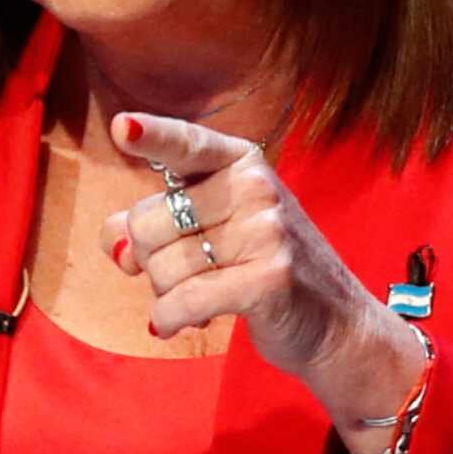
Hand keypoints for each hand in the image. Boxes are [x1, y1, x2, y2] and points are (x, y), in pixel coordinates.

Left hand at [95, 112, 426, 444]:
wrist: (337, 325)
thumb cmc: (263, 268)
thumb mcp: (216, 230)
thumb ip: (157, 223)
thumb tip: (114, 244)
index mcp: (242, 164)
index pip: (187, 145)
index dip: (151, 136)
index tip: (120, 128)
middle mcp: (255, 188)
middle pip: (148, 223)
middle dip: (149, 261)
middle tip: (182, 274)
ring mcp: (266, 231)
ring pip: (163, 268)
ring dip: (166, 295)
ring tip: (198, 297)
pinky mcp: (268, 279)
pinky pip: (183, 301)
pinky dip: (169, 320)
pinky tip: (178, 325)